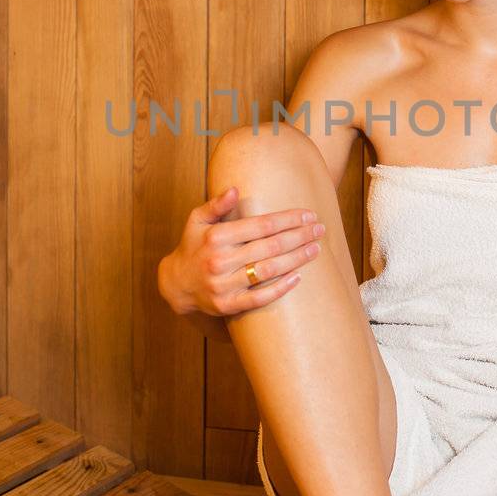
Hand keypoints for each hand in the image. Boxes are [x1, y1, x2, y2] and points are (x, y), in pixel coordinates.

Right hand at [159, 185, 325, 317]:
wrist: (176, 284)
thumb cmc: (193, 246)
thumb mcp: (197, 220)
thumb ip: (216, 204)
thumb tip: (235, 190)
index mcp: (216, 236)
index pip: (261, 225)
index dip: (288, 219)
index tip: (308, 214)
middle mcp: (219, 260)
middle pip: (270, 246)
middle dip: (299, 236)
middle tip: (320, 230)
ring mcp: (223, 285)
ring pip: (268, 270)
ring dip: (296, 259)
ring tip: (315, 249)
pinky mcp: (227, 305)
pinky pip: (259, 298)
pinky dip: (280, 288)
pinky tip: (298, 277)